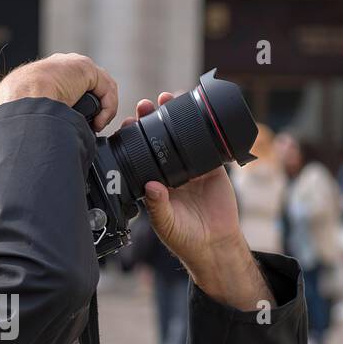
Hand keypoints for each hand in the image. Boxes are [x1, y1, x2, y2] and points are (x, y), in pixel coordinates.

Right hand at [0, 53, 118, 131]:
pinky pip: (105, 88)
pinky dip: (107, 108)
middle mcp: (57, 67)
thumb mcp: (23, 115)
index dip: (75, 106)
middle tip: (91, 126)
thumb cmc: (16, 114)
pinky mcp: (84, 68)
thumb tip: (38, 139)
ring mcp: (70, 65)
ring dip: (102, 110)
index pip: (67, 87)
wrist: (20, 102)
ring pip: (99, 87)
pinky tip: (98, 122)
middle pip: (86, 85)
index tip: (75, 125)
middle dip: (93, 107)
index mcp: (41, 76)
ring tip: (95, 127)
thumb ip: (36, 118)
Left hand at [125, 94, 243, 259]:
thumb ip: (158, 205)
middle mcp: (171, 172)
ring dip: (176, 116)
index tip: (127, 122)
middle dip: (152, 119)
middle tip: (146, 104)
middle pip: (159, 139)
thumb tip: (150, 185)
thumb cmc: (184, 238)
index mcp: (154, 182)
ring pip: (183, 136)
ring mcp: (192, 168)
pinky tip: (200, 113)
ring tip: (169, 97)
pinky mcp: (213, 169)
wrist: (214, 245)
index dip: (134, 137)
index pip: (141, 154)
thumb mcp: (166, 223)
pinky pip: (210, 145)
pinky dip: (205, 129)